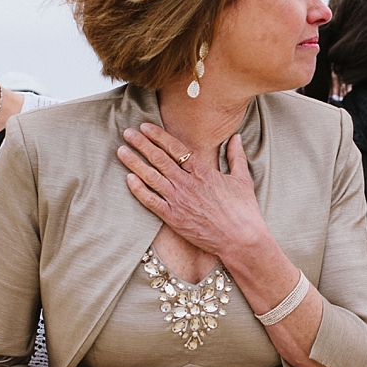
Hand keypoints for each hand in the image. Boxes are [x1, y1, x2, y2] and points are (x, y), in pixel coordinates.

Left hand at [117, 124, 267, 259]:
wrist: (241, 239)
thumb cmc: (244, 211)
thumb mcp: (242, 179)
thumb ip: (236, 156)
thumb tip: (236, 137)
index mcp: (203, 171)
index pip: (175, 148)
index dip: (158, 136)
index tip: (145, 127)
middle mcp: (187, 184)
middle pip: (159, 159)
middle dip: (141, 144)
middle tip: (127, 133)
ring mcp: (179, 201)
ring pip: (151, 177)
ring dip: (135, 162)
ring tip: (121, 151)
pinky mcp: (173, 219)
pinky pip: (151, 201)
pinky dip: (139, 190)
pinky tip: (128, 179)